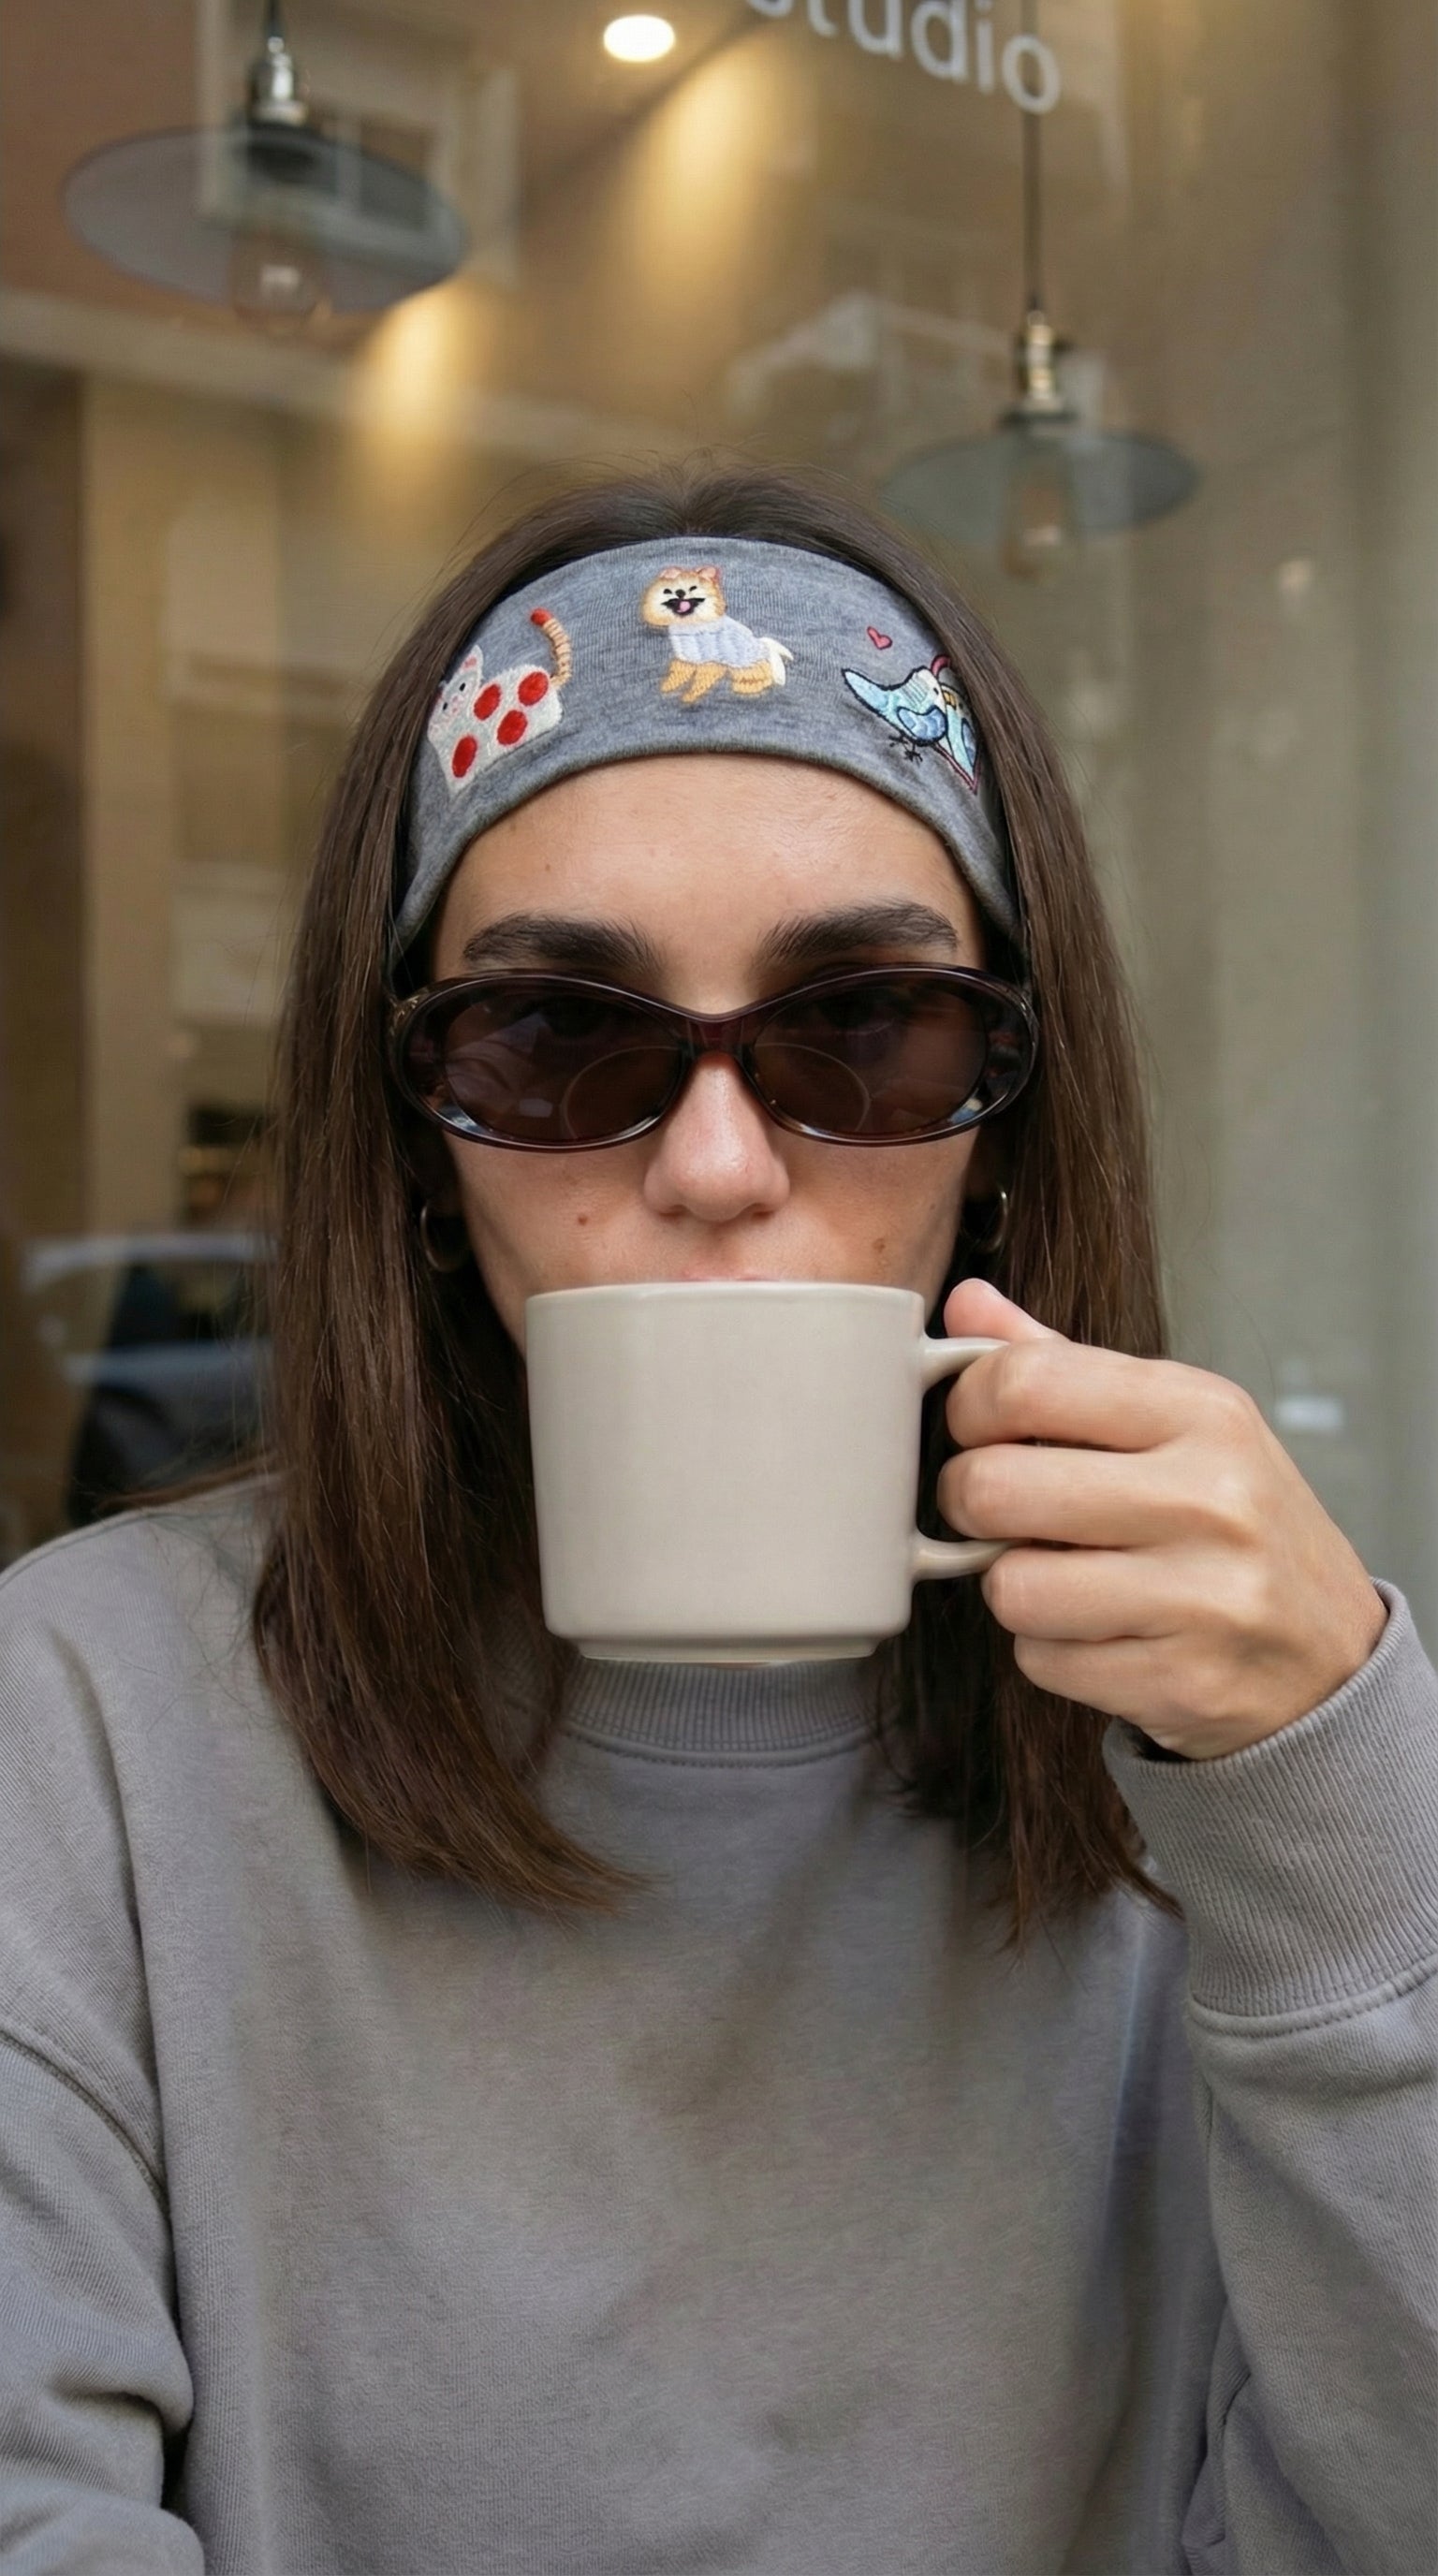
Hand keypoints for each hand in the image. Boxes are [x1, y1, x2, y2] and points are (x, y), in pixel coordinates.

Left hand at [937, 1278, 1387, 1759]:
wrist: (1326, 1652)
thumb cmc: (1230, 1520)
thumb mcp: (1174, 1423)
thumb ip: (1062, 1362)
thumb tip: (964, 1301)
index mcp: (1201, 1410)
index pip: (1024, 1381)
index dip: (970, 1409)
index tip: (981, 1431)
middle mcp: (1210, 1496)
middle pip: (994, 1487)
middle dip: (970, 1503)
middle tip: (998, 1511)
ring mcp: (1201, 1596)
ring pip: (1010, 1586)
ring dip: (1014, 1587)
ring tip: (1064, 1575)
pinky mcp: (1180, 1680)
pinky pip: (1040, 1660)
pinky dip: (1051, 1651)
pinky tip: (1102, 1632)